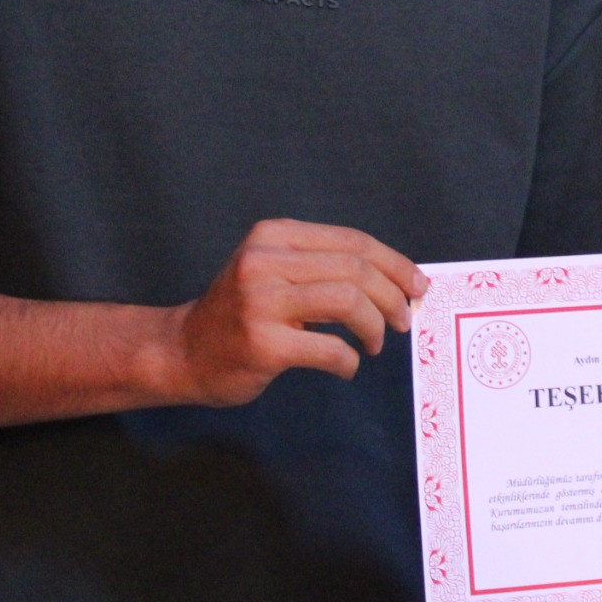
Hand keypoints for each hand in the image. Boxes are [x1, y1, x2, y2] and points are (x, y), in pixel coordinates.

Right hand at [172, 220, 424, 405]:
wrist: (182, 352)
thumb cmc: (241, 313)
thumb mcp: (274, 270)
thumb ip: (324, 267)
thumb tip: (398, 280)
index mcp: (274, 236)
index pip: (353, 242)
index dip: (395, 264)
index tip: (419, 285)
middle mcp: (264, 260)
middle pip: (356, 270)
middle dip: (392, 296)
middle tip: (404, 320)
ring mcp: (261, 302)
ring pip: (349, 302)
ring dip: (375, 326)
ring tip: (375, 343)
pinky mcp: (263, 344)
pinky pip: (330, 349)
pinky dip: (349, 361)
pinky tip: (346, 366)